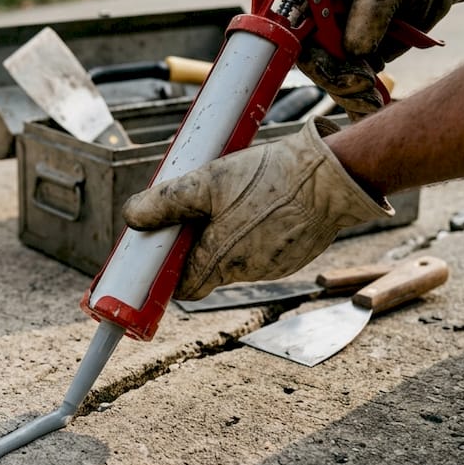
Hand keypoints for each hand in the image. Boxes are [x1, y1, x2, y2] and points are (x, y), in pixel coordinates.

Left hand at [121, 118, 393, 300]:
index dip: (168, 272)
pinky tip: (263, 203)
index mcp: (221, 260)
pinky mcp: (295, 254)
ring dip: (228, 236)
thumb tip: (132, 217)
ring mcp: (275, 266)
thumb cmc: (268, 179)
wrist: (331, 176)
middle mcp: (247, 272)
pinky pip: (264, 249)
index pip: (183, 287)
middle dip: (198, 246)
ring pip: (237, 258)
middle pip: (209, 269)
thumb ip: (166, 202)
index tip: (161, 252)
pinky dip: (256, 232)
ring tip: (234, 199)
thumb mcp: (207, 182)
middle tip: (196, 212)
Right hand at [299, 0, 463, 119]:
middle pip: (315, 63)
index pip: (298, 34)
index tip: (337, 70)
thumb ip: (368, 12)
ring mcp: (342, 44)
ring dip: (352, 95)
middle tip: (364, 84)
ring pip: (334, 80)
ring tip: (374, 99)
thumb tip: (354, 52)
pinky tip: (375, 107)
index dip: (312, 55)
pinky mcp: (362, 61)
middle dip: (336, 80)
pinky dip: (361, 102)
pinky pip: (354, 87)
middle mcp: (322, 24)